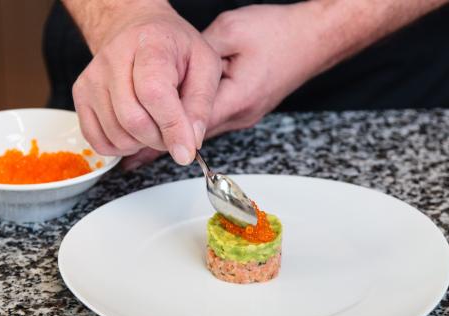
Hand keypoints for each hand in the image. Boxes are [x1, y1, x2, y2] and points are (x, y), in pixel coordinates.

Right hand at [69, 1, 220, 164]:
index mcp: (150, 44)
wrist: (136, 29)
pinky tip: (134, 133)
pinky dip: (120, 148)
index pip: (154, 93)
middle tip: (174, 133)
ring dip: (142, 144)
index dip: (172, 127)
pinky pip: (98, 141)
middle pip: (133, 120)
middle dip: (160, 140)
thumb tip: (190, 143)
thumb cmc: (172, 48)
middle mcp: (113, 58)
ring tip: (155, 125)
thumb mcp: (204, 64)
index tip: (186, 151)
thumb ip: (201, 103)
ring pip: (117, 136)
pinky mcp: (80, 95)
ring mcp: (92, 78)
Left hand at [122, 3, 325, 169]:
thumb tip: (175, 69)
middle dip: (164, 138)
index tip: (138, 143)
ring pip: (202, 129)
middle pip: (193, 133)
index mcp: (237, 98)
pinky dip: (190, 122)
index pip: (190, 124)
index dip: (160, 131)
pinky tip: (174, 120)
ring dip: (176, 132)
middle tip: (134, 150)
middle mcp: (241, 113)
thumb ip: (199, 54)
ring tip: (146, 140)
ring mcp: (245, 114)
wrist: (314, 37)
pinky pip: (212, 120)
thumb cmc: (279, 32)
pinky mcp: (246, 108)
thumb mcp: (231, 32)